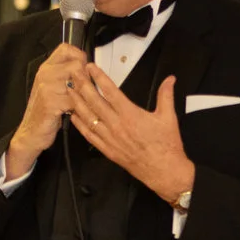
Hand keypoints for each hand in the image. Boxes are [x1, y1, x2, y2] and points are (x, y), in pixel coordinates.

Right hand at [4, 43, 89, 182]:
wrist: (30, 132)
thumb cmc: (46, 111)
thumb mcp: (52, 87)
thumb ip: (65, 75)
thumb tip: (86, 67)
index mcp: (46, 68)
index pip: (66, 48)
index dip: (79, 56)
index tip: (83, 68)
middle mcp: (45, 74)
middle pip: (76, 65)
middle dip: (85, 78)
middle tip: (83, 91)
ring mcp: (47, 88)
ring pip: (78, 82)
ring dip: (83, 93)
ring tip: (79, 102)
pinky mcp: (51, 103)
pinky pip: (75, 100)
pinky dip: (79, 108)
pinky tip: (74, 113)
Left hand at [71, 68, 195, 204]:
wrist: (164, 172)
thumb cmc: (167, 145)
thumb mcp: (169, 117)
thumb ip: (166, 95)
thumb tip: (170, 79)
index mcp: (130, 114)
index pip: (110, 91)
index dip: (99, 78)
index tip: (90, 67)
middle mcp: (117, 125)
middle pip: (94, 102)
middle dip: (82, 86)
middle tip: (73, 74)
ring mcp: (110, 138)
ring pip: (88, 117)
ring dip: (77, 102)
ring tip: (69, 90)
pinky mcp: (107, 150)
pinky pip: (89, 135)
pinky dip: (80, 125)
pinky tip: (73, 115)